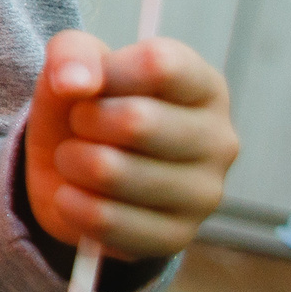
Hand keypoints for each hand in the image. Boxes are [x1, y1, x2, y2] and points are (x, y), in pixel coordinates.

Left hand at [24, 30, 236, 260]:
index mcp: (204, 86)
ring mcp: (204, 195)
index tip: (91, 83)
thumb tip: (75, 83)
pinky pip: (105, 221)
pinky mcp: (176, 238)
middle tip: (78, 125)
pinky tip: (73, 195)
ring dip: (71, 161)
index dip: (107, 72)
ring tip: (74, 158)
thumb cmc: (86, 104)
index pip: (160, 66)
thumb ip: (72, 53)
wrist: (73, 168)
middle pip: (136, 121)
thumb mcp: (72, 63)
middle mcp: (219, 141)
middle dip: (83, 120)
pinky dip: (71, 205)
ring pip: (112, 172)